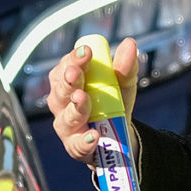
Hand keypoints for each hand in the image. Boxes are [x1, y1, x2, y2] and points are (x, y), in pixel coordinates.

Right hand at [45, 38, 139, 165]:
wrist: (119, 135)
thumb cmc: (113, 102)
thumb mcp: (122, 83)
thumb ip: (125, 66)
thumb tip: (130, 43)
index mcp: (69, 80)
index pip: (66, 66)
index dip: (73, 59)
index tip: (86, 52)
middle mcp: (61, 102)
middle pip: (60, 90)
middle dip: (68, 81)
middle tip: (76, 73)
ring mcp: (66, 125)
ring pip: (66, 117)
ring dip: (76, 108)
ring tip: (83, 99)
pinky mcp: (74, 147)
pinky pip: (76, 144)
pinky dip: (85, 141)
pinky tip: (94, 136)